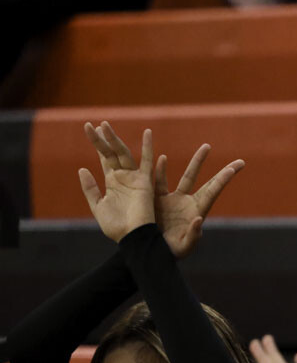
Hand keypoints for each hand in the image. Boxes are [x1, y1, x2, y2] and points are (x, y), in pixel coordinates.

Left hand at [78, 122, 155, 241]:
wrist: (133, 238)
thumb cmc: (117, 227)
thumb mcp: (98, 208)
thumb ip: (90, 189)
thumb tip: (82, 169)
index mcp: (113, 183)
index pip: (104, 158)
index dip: (97, 144)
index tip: (88, 127)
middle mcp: (124, 178)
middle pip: (111, 153)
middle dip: (102, 139)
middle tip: (93, 124)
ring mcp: (134, 179)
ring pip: (124, 154)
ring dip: (114, 139)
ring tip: (104, 125)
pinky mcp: (145, 182)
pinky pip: (147, 163)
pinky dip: (148, 148)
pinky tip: (147, 133)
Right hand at [153, 144, 244, 258]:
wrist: (151, 252)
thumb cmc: (171, 253)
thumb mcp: (184, 247)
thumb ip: (193, 235)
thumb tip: (199, 219)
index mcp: (198, 211)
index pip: (213, 191)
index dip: (223, 179)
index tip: (235, 167)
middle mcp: (188, 203)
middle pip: (205, 181)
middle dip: (218, 170)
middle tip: (236, 159)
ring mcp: (174, 200)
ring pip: (186, 176)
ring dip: (196, 162)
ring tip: (206, 147)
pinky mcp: (158, 200)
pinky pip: (159, 182)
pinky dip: (160, 170)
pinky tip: (161, 157)